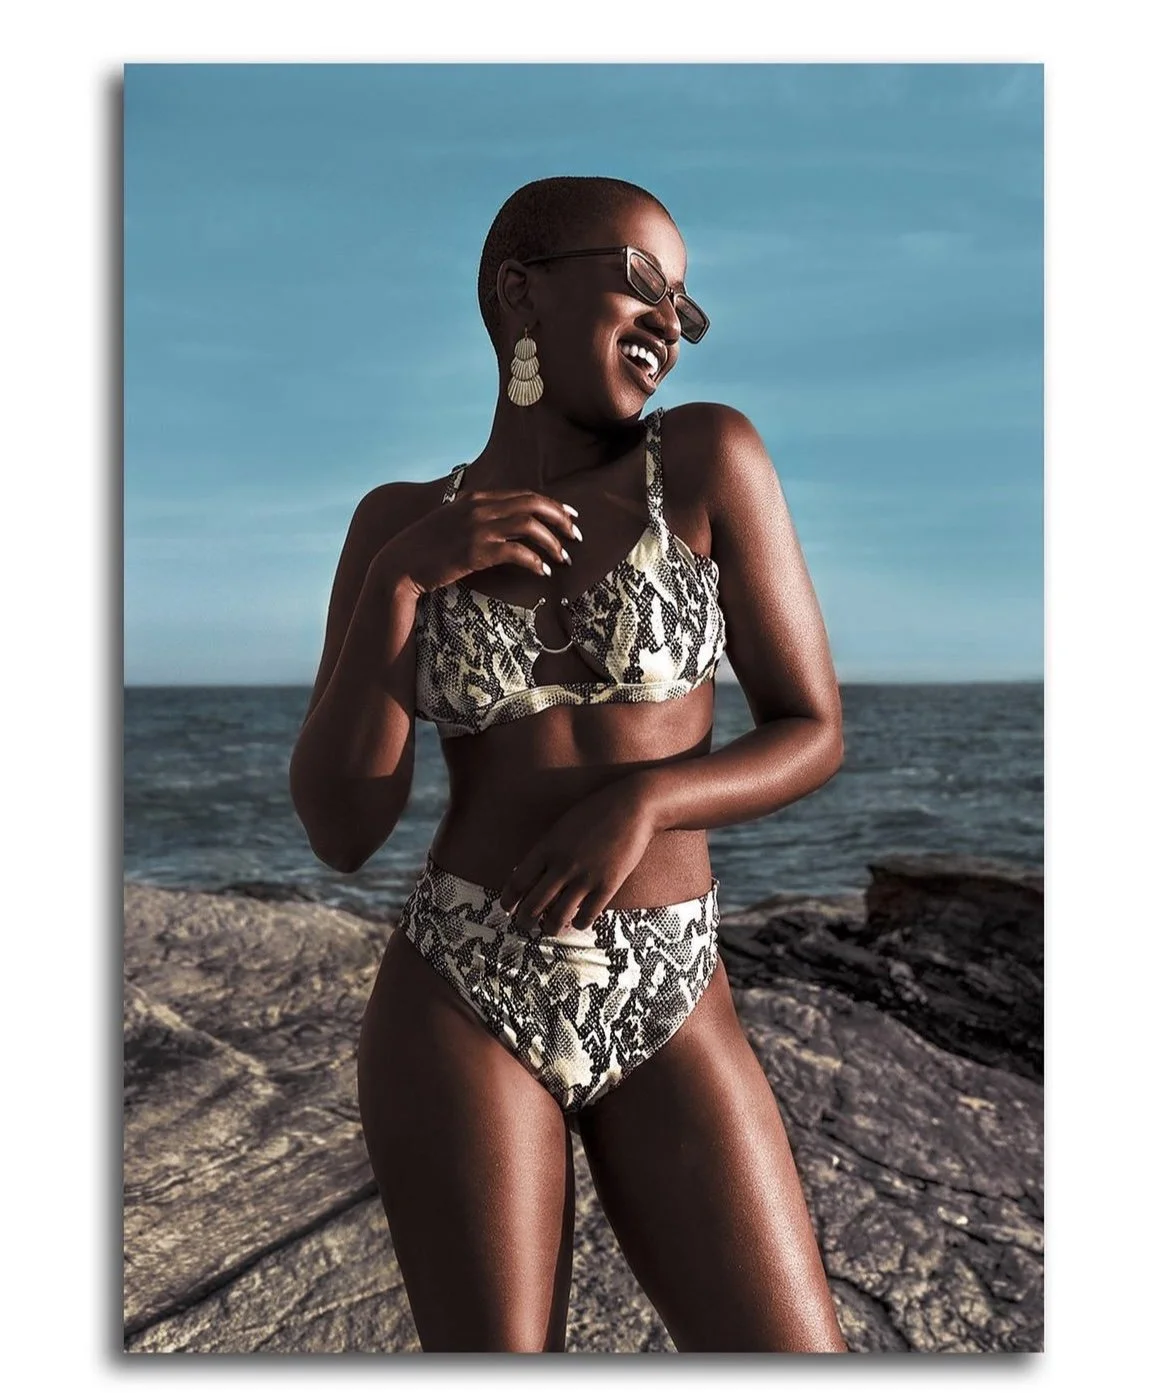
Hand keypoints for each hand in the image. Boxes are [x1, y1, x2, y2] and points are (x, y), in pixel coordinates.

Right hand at [371, 484, 580, 597]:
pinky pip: (516, 552)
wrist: (400, 564)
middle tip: (577, 536)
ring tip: (564, 558)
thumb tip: (503, 524)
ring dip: (553, 542)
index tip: (570, 518)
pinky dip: (534, 561)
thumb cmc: (427, 548)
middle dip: (561, 519)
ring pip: (530, 527)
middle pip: (534, 504)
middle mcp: (479, 507)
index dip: (553, 505)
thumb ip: (477, 517)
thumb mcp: (453, 523)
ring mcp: (477, 528)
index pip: (525, 494)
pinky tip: (542, 572)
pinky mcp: (475, 551)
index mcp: (476, 497)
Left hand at [498, 780, 657, 935]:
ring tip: (550, 928)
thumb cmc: (597, 812)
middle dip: (524, 920)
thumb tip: (534, 873)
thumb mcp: (562, 826)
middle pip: (533, 904)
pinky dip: (578, 924)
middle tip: (525, 924)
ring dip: (550, 928)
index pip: (518, 882)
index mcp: (547, 847)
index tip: (508, 908)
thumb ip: (547, 849)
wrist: (632, 807)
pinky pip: (586, 916)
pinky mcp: (607, 885)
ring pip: (557, 917)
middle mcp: (562, 865)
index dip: (509, 900)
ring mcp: (585, 877)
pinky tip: (577, 921)